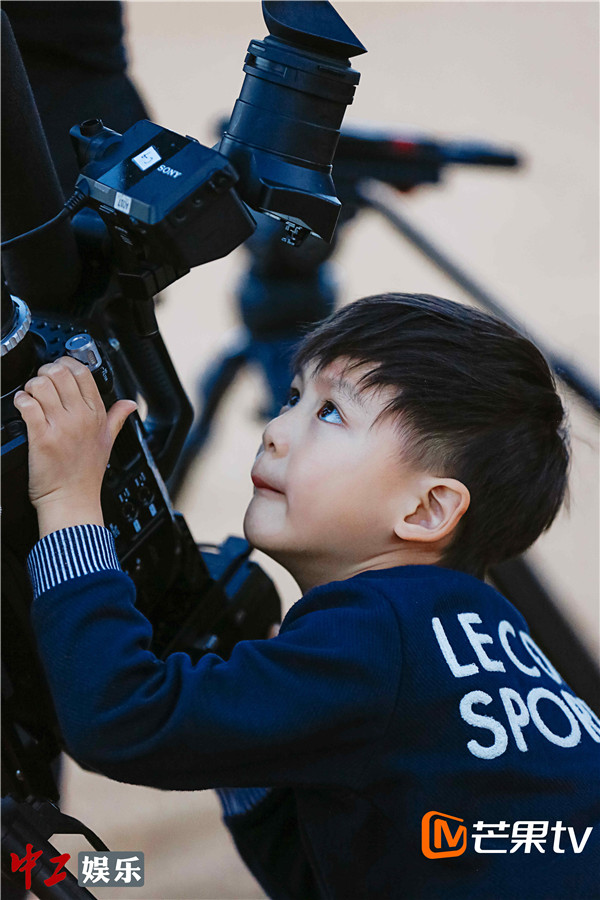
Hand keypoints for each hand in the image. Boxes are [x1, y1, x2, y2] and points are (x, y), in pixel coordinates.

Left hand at [13, 357, 136, 515]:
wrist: (72, 501)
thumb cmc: (86, 475)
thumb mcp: (108, 442)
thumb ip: (118, 418)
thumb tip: (130, 404)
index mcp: (96, 414)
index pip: (82, 372)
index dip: (65, 364)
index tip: (58, 370)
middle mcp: (81, 417)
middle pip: (60, 372)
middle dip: (45, 372)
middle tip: (41, 382)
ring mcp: (62, 427)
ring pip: (41, 384)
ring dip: (31, 386)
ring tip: (30, 396)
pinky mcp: (42, 437)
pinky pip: (28, 405)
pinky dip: (21, 401)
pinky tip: (22, 407)